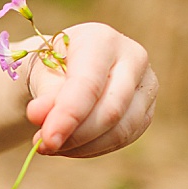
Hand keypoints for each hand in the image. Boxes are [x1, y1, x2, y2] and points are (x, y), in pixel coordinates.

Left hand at [26, 22, 156, 156]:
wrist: (68, 67)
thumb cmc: (53, 67)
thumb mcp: (42, 75)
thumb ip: (45, 97)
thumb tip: (40, 117)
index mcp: (103, 40)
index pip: (89, 84)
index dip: (68, 115)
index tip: (47, 139)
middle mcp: (133, 58)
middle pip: (111, 110)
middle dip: (75, 135)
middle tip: (44, 146)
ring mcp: (146, 85)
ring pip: (121, 130)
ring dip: (82, 146)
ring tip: (52, 146)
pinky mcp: (147, 110)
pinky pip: (123, 139)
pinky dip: (92, 148)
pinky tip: (70, 146)